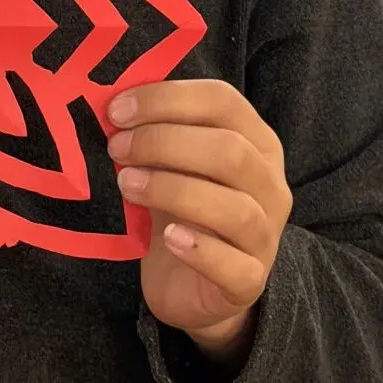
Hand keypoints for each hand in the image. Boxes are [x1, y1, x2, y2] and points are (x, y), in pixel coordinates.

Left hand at [106, 79, 292, 358]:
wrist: (187, 283)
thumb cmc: (177, 206)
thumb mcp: (168, 162)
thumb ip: (153, 129)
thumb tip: (111, 101)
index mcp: (255, 140)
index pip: (222, 100)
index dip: (166, 99)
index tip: (117, 110)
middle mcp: (270, 184)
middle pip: (229, 150)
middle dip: (163, 142)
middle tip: (116, 148)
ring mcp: (266, 235)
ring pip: (234, 208)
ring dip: (171, 190)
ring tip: (126, 185)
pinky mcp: (251, 281)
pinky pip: (235, 266)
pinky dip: (199, 249)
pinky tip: (168, 238)